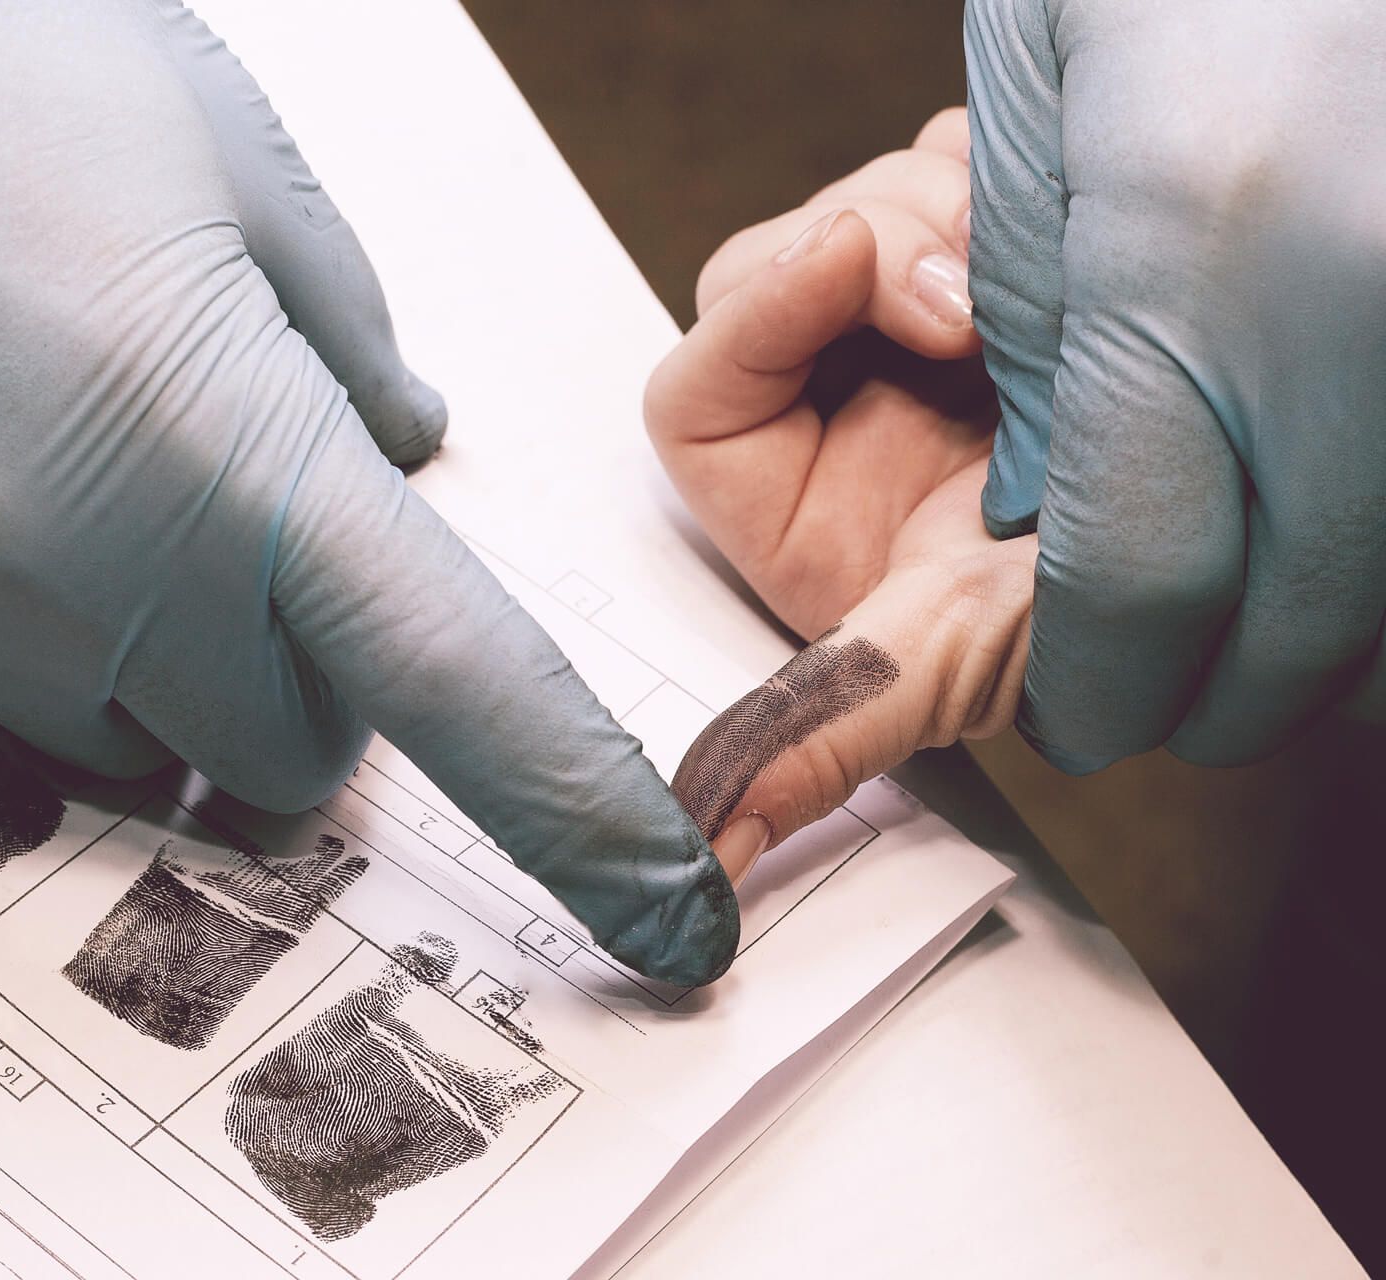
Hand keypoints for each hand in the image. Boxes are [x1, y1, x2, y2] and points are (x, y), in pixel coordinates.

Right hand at [0, 1, 736, 982]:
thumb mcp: (224, 167)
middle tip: (219, 538)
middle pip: (268, 754)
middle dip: (284, 678)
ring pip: (91, 739)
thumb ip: (340, 339)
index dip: (583, 816)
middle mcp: (73, 569)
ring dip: (110, 651)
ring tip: (26, 462)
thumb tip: (403, 450)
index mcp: (232, 445)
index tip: (672, 915)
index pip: (459, 682)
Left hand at [647, 111, 1034, 880]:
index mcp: (791, 486)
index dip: (757, 315)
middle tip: (966, 308)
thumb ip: (816, 740)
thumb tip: (704, 846)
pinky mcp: (994, 257)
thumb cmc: (1069, 615)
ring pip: (874, 201)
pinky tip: (1055, 255)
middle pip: (781, 264)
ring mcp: (918, 316)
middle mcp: (842, 396)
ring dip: (949, 219)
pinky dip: (1002, 189)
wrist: (1198, 547)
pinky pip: (961, 171)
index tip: (847, 275)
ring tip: (1028, 301)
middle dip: (876, 253)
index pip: (701, 382)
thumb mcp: (929, 663)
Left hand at [966, 0, 1385, 770]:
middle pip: (1301, 625)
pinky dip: (1381, 557)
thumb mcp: (1038, 137)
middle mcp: (1360, 308)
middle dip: (1215, 692)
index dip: (1099, 681)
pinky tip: (1335, 522)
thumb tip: (1054, 514)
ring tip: (1249, 615)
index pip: (1139, 586)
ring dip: (1328, 641)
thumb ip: (1048, 347)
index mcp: (1194, 264)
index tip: (1075, 704)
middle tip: (1158, 688)